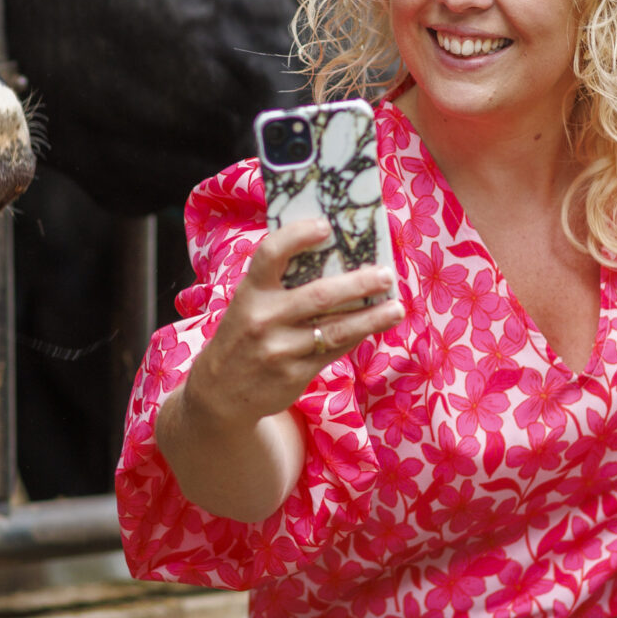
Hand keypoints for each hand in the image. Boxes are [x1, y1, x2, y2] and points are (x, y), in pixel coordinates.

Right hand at [182, 216, 402, 434]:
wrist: (220, 392)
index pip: (270, 254)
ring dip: (372, 317)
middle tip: (386, 273)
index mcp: (250, 292)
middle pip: (319, 295)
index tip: (325, 225)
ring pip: (336, 329)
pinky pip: (334, 351)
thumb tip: (335, 258)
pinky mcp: (294, 375)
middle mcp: (263, 319)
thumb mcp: (248, 304)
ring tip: (396, 307)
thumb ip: (279, 284)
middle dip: (358, 283)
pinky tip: (375, 325)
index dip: (297, 236)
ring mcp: (279, 350)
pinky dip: (358, 336)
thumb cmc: (243, 334)